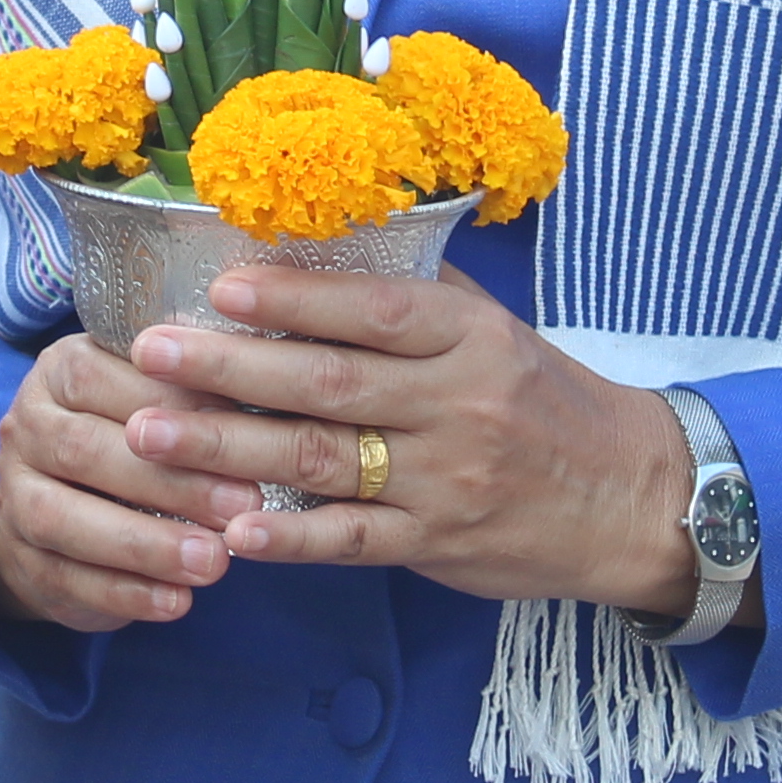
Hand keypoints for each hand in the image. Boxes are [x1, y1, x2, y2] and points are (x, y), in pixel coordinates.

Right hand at [0, 335, 238, 633]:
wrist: (58, 508)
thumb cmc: (130, 439)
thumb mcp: (154, 402)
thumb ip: (191, 396)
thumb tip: (264, 396)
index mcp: (59, 372)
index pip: (103, 376)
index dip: (172, 403)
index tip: (242, 429)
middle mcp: (24, 428)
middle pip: (83, 449)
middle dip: (168, 482)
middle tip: (241, 506)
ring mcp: (13, 497)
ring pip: (63, 519)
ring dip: (145, 544)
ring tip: (213, 562)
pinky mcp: (21, 561)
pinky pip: (66, 579)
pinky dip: (126, 593)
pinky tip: (178, 602)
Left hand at [118, 267, 709, 614]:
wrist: (632, 496)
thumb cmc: (545, 400)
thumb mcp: (496, 328)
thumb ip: (414, 292)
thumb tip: (314, 240)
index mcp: (469, 336)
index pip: (373, 309)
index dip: (293, 298)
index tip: (219, 287)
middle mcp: (457, 402)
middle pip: (329, 382)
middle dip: (229, 367)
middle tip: (149, 353)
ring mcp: (446, 477)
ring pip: (325, 459)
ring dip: (228, 449)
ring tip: (150, 435)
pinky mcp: (439, 543)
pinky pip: (353, 541)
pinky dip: (291, 537)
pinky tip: (233, 532)